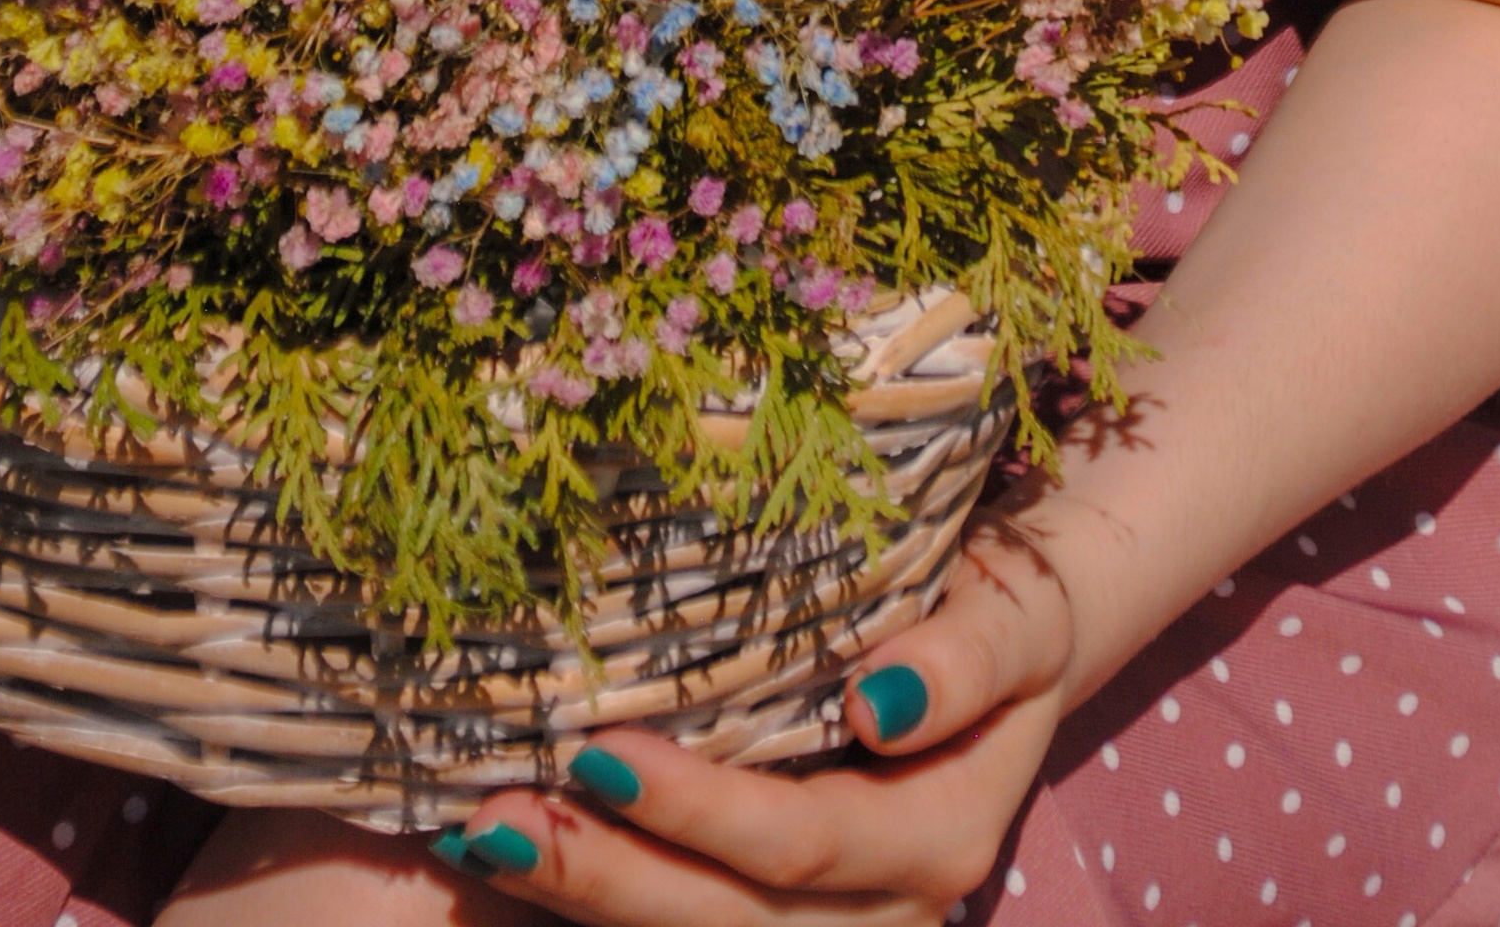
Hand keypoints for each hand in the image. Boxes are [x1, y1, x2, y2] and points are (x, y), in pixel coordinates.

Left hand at [434, 519, 1075, 922]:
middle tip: (495, 817)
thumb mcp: (1020, 615)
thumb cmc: (1005, 605)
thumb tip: (881, 703)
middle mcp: (885, 914)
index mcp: (939, 843)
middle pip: (727, 921)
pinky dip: (592, 902)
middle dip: (603, 874)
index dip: (695, 812)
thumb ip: (971, 655)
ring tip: (480, 838)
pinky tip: (501, 857)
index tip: (596, 750)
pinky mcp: (774, 917)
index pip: (799, 843)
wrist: (1007, 645)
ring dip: (581, 897)